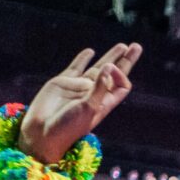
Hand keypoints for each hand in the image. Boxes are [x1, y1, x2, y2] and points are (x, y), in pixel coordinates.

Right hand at [20, 43, 138, 163]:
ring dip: (110, 57)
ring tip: (123, 46)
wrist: (43, 133)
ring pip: (98, 68)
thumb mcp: (88, 109)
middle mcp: (93, 93)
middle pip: (114, 74)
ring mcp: (78, 87)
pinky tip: (90, 52)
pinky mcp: (63, 82)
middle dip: (125, 60)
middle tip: (136, 46)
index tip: (111, 68)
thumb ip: (99, 89)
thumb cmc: (68, 127)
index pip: (121, 85)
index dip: (120, 74)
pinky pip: (76, 67)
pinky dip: (83, 58)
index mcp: (104, 103)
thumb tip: (109, 66)